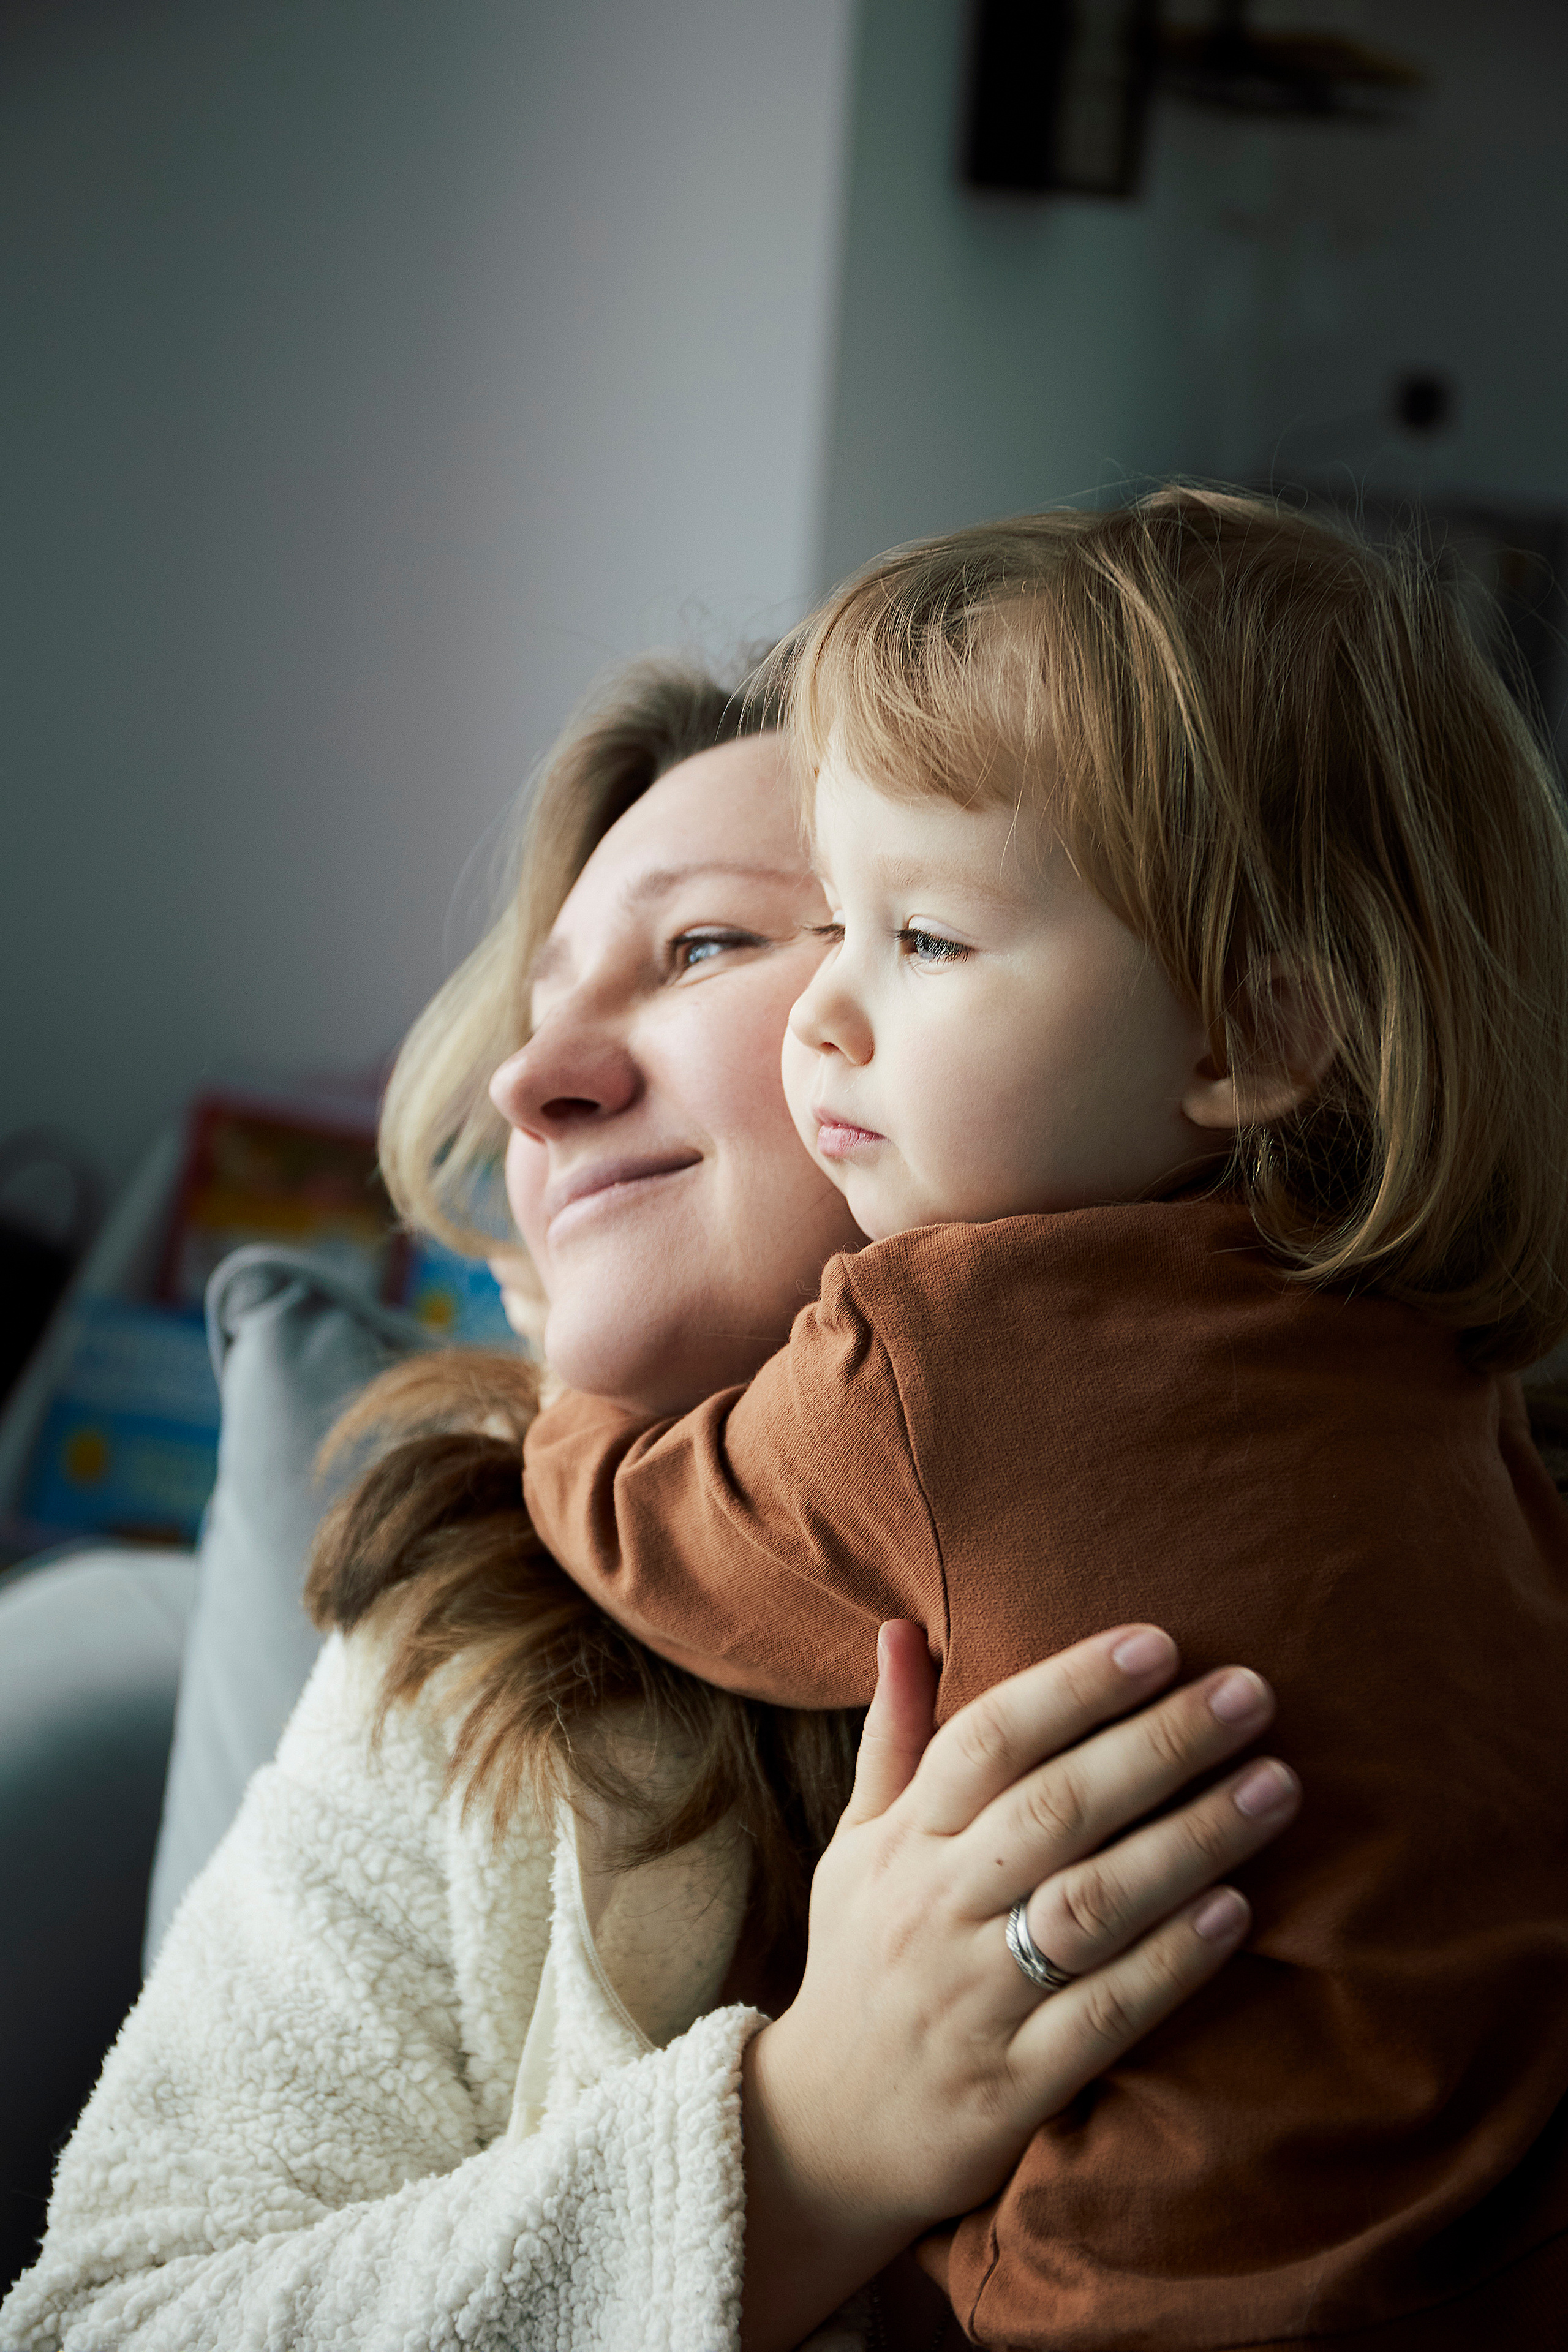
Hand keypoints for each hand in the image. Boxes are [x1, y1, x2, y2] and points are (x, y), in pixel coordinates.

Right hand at [738, 1621, 1298, 2349]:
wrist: (820, 2138)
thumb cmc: (860, 1962)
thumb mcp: (856, 1846)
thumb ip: (894, 1738)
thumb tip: (903, 1626)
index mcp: (902, 1843)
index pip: (985, 1740)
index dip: (1071, 1686)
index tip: (1158, 1644)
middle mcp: (933, 1910)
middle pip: (1053, 1810)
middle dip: (1158, 1744)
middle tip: (1251, 1693)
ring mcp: (972, 2001)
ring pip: (1088, 1907)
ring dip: (1189, 1841)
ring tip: (1274, 1787)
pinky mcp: (1012, 2086)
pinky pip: (1103, 2015)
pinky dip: (1173, 1960)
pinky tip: (1238, 1910)